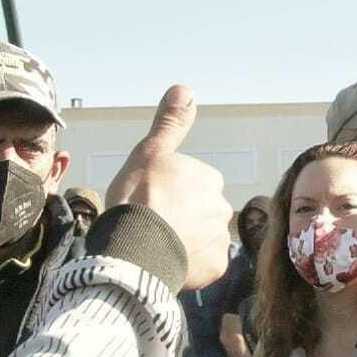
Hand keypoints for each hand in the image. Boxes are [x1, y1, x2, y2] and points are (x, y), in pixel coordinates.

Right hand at [104, 85, 231, 289]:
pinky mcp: (217, 267)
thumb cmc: (138, 199)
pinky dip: (192, 264)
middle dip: (184, 216)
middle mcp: (221, 207)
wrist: (135, 250)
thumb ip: (170, 124)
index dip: (172, 192)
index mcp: (208, 179)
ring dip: (188, 240)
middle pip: (202, 211)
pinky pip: (206, 263)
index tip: (153, 199)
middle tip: (156, 223)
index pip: (194, 183)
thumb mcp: (149, 153)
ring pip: (204, 237)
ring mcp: (220, 238)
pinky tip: (170, 260)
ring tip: (160, 244)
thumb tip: (185, 89)